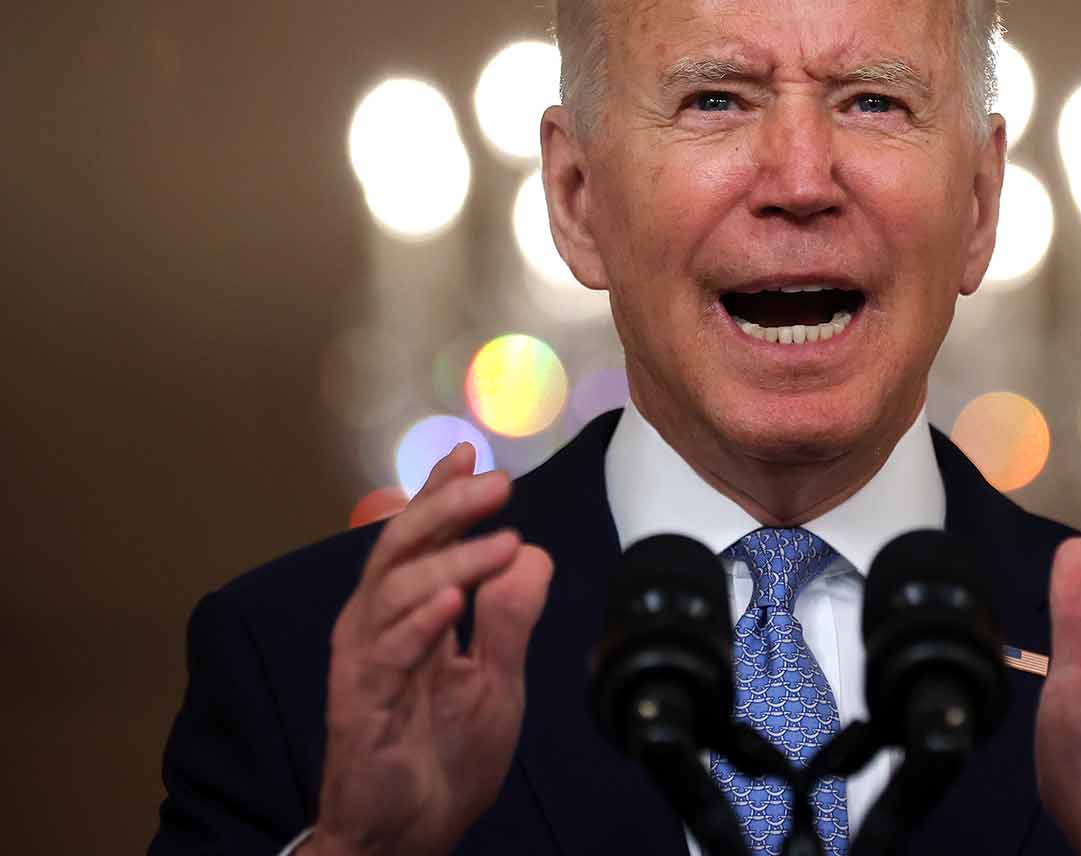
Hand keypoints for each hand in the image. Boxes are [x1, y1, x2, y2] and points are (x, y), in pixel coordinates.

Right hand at [308, 443, 553, 855]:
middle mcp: (377, 625)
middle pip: (402, 547)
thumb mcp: (496, 678)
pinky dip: (420, 622)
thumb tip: (531, 552)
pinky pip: (387, 651)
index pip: (421, 539)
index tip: (471, 454)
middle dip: (448, 508)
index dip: (441, 494)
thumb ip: (509, 616)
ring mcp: (364, 661)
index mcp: (408, 614)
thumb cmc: (444, 757)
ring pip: (397, 588)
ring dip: (452, 560)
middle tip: (497, 485)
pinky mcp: (359, 701)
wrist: (408, 834)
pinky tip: (454, 603)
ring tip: (501, 542)